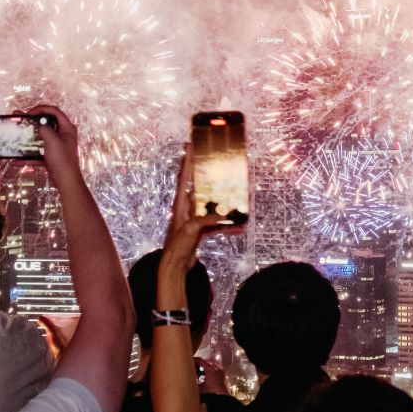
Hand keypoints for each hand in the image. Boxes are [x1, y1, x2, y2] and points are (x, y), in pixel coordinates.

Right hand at [25, 104, 82, 177]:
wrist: (66, 180)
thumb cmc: (62, 159)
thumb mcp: (53, 140)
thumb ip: (45, 129)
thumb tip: (40, 126)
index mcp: (67, 128)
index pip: (54, 111)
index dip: (41, 109)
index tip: (29, 113)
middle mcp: (63, 134)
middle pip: (47, 122)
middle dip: (33, 121)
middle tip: (22, 120)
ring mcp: (57, 145)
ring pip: (41, 136)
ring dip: (29, 136)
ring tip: (18, 133)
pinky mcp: (52, 154)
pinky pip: (39, 151)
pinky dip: (29, 154)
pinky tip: (18, 159)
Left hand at [158, 148, 238, 312]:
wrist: (175, 265)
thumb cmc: (177, 246)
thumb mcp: (191, 230)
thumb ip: (205, 220)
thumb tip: (223, 215)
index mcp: (181, 204)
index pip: (185, 177)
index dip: (187, 161)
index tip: (191, 145)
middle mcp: (187, 208)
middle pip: (198, 186)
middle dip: (206, 174)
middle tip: (215, 161)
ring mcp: (194, 218)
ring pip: (209, 203)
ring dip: (220, 199)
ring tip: (231, 190)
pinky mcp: (200, 229)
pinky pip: (215, 221)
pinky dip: (225, 222)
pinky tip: (237, 223)